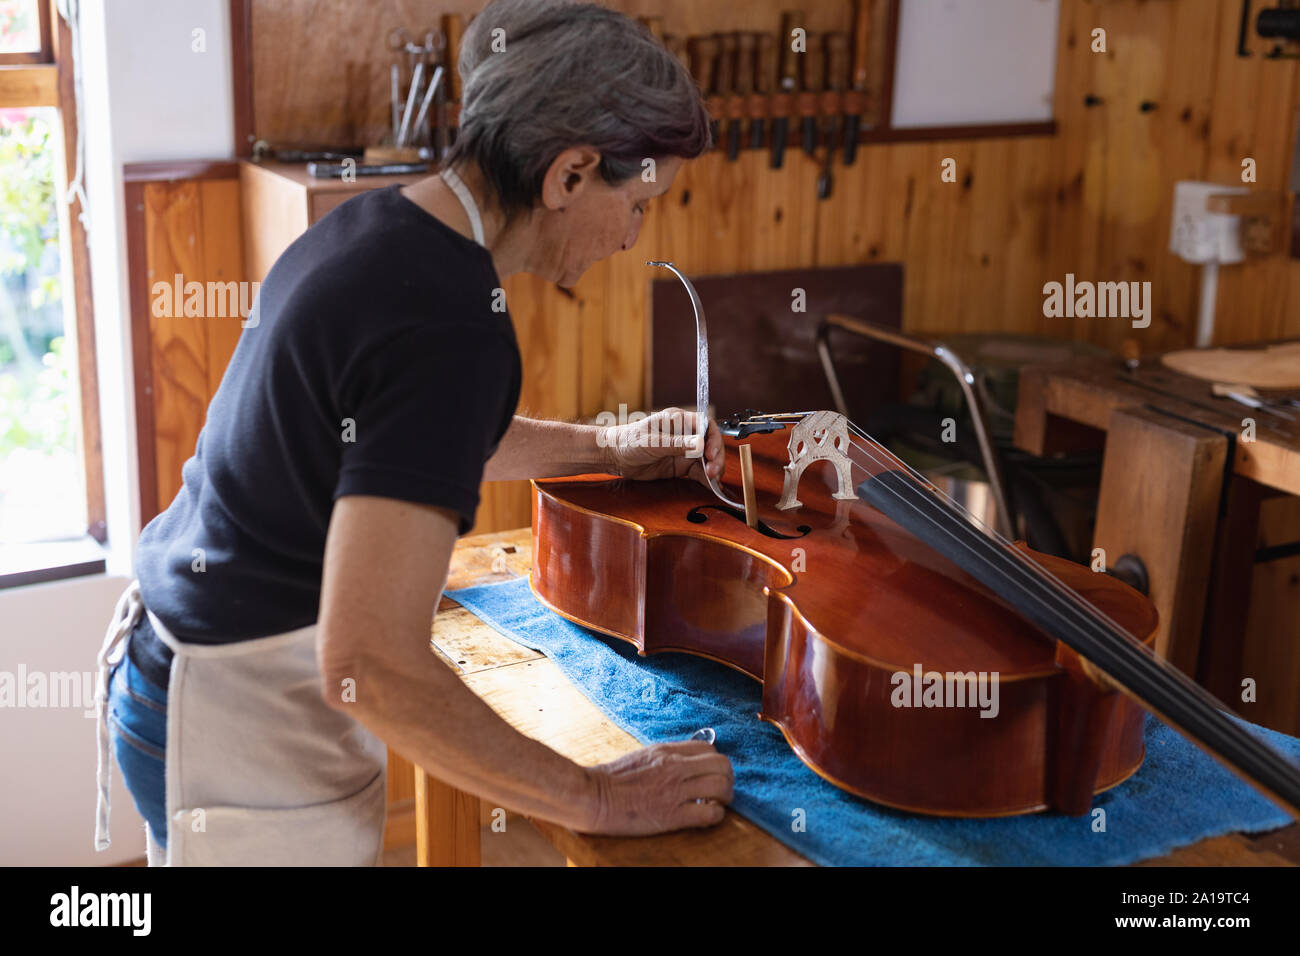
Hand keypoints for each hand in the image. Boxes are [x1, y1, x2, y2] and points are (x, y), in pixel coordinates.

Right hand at [580, 740, 734, 835]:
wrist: (593, 796)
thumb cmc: (613, 779)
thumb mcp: (643, 756)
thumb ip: (667, 757)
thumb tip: (686, 761)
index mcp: (667, 751)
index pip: (709, 749)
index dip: (715, 763)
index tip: (711, 774)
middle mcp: (675, 767)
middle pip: (722, 765)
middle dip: (727, 778)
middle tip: (721, 790)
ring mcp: (675, 791)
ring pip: (721, 787)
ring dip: (725, 797)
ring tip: (717, 804)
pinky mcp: (672, 815)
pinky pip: (710, 813)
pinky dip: (715, 816)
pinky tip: (707, 817)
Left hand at [600, 407, 724, 486]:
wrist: (615, 456)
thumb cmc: (629, 441)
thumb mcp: (652, 442)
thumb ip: (676, 444)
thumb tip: (700, 443)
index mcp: (678, 420)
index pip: (705, 425)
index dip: (712, 438)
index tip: (711, 453)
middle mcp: (684, 434)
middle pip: (710, 443)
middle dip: (715, 457)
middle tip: (713, 471)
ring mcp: (683, 451)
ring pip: (707, 459)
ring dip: (713, 469)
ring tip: (712, 480)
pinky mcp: (680, 465)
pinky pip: (698, 471)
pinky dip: (705, 479)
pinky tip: (710, 485)